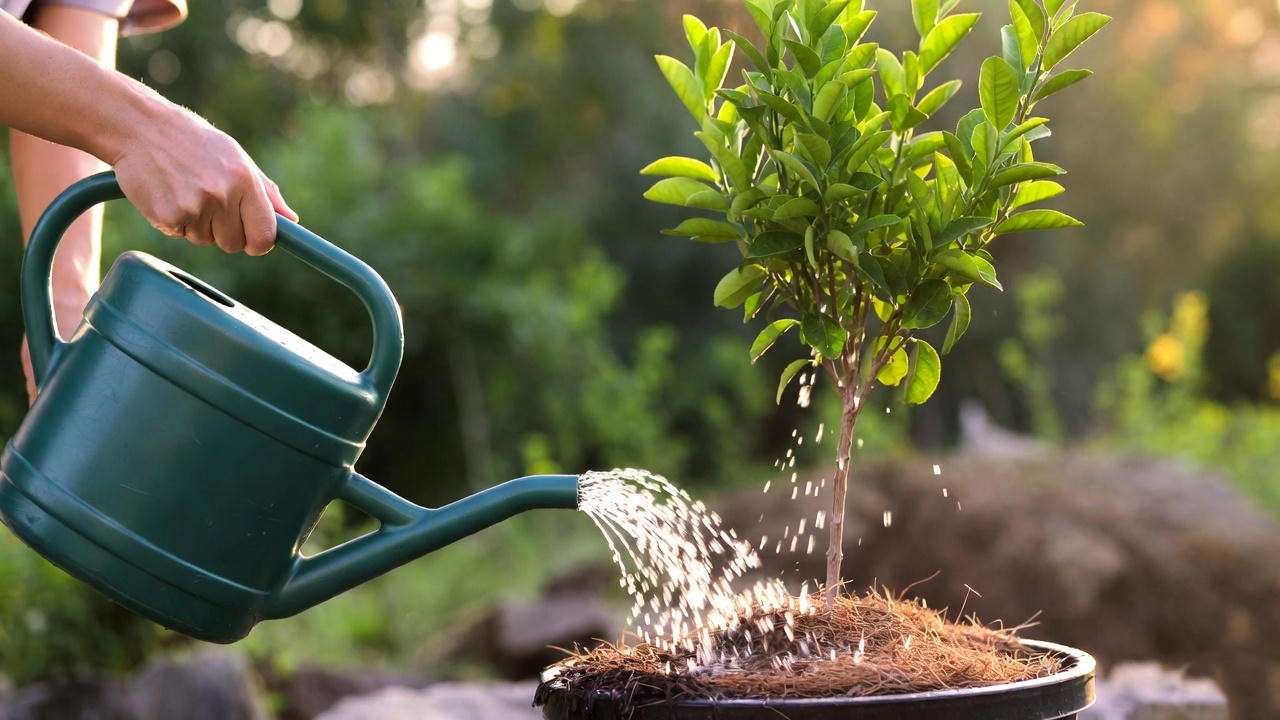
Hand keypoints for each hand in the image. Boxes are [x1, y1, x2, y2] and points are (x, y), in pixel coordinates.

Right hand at [110, 101, 297, 255]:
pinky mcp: (168, 216)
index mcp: (245, 180)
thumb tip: (291, 221)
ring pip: (205, 241)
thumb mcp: (237, 158)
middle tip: (209, 203)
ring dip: (198, 225)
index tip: (252, 239)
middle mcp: (222, 195)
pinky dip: (175, 222)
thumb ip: (266, 192)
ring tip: (186, 191)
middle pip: (235, 244)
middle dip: (225, 232)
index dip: (259, 243)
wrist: (141, 127)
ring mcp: (194, 207)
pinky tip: (169, 194)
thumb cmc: (194, 142)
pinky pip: (180, 235)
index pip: (265, 236)